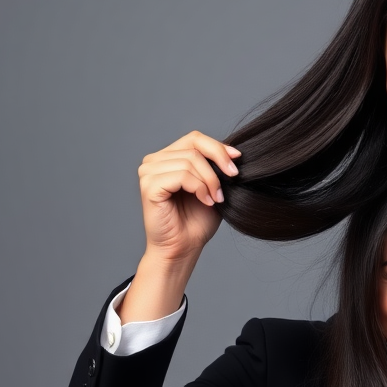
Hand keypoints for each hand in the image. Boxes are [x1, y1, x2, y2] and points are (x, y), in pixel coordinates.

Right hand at [118, 132, 240, 323]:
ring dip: (210, 181)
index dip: (218, 147)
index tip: (238, 159)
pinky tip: (206, 201)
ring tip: (216, 199)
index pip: (194, 138)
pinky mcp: (149, 185)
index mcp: (168, 158)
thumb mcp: (213, 187)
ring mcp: (148, 172)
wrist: (184, 248)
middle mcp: (154, 161)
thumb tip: (233, 151)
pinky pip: (182, 175)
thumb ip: (216, 167)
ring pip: (190, 161)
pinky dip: (199, 188)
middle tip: (232, 180)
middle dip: (218, 163)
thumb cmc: (196, 222)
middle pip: (194, 146)